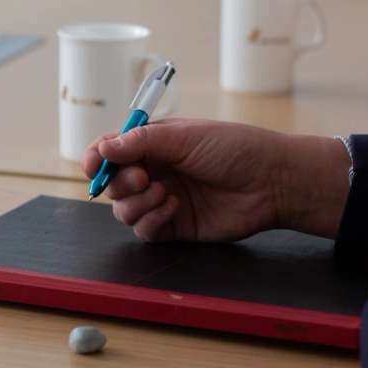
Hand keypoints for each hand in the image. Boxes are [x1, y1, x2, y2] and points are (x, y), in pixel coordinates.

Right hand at [81, 119, 351, 242]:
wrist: (273, 182)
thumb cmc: (236, 148)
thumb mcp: (185, 136)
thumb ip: (140, 142)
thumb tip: (104, 149)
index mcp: (154, 145)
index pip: (111, 152)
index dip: (97, 158)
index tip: (94, 164)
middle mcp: (154, 172)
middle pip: (113, 184)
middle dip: (120, 182)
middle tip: (144, 177)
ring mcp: (162, 201)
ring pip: (123, 210)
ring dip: (138, 203)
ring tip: (167, 193)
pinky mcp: (174, 227)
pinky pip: (144, 231)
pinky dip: (152, 220)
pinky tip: (174, 208)